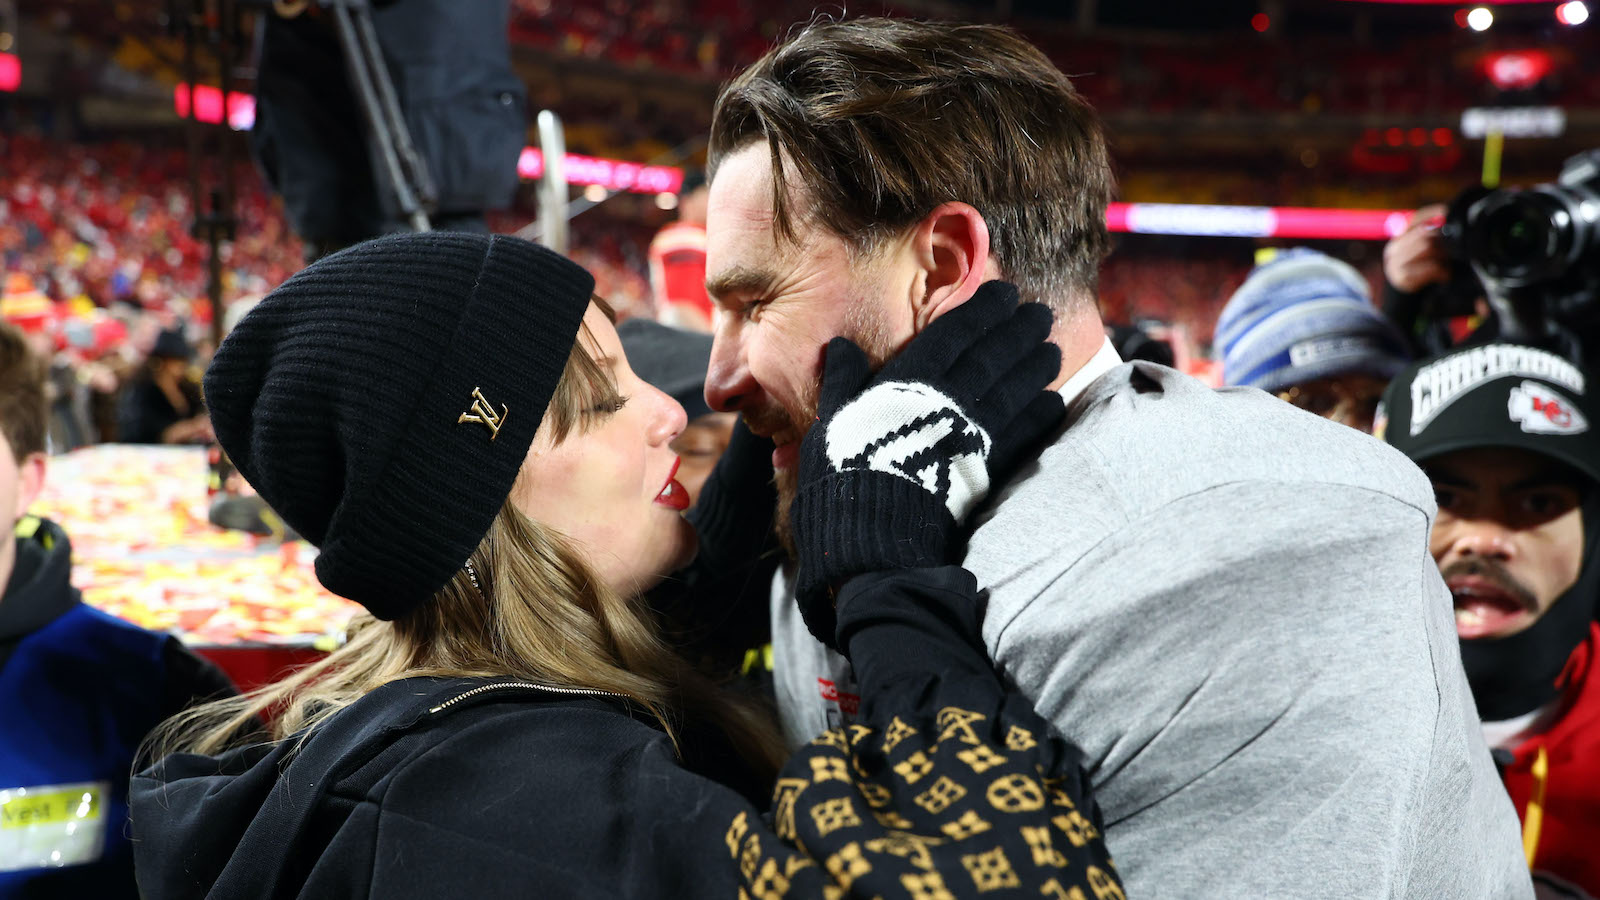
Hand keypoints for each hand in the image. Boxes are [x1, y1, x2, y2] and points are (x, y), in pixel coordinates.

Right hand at [789, 281, 1064, 645]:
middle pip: (993, 355)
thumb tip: (840, 347)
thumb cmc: (843, 475)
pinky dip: (1039, 416)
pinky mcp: (987, 470)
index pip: (954, 334)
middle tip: (1041, 314)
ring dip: (1036, 367)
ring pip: (1014, 389)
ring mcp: (973, 434)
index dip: (982, 311)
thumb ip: (843, 381)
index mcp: (909, 381)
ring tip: (1053, 350)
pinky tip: (1053, 403)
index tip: (1005, 294)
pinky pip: (1022, 434)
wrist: (870, 538)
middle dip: (1019, 331)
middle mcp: (948, 400)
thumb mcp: (831, 420)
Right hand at [1383, 203, 1450, 293]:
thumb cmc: (1418, 273)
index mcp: (1397, 240)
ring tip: (1447, 265)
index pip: (1414, 220)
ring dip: (1443, 256)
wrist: (1402, 299)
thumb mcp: (1419, 253)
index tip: (1447, 211)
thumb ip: (1428, 238)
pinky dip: (1442, 271)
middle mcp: (1393, 249)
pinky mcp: (1403, 278)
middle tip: (1451, 252)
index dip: (1432, 213)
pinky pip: (1429, 268)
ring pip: (1427, 248)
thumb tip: (1447, 219)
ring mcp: (1395, 264)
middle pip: (1424, 234)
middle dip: (1441, 241)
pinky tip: (1444, 276)